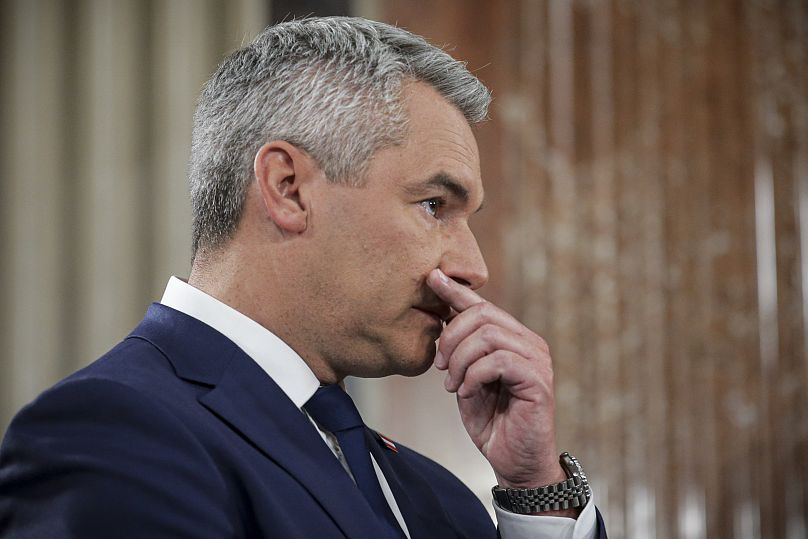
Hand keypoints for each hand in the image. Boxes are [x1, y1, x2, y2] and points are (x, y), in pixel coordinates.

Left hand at [426, 268, 566, 491]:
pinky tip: (466, 392)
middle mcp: (530, 343)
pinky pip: (499, 361)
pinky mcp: (538, 381)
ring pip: (489, 336)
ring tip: (452, 384)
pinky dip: (474, 375)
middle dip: (451, 337)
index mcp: (514, 338)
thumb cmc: (492, 420)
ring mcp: (537, 360)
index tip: (431, 277)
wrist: (514, 461)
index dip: (455, 290)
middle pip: (482, 315)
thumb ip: (461, 350)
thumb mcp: (467, 378)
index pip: (482, 305)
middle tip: (440, 367)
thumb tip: (440, 316)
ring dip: (461, 359)